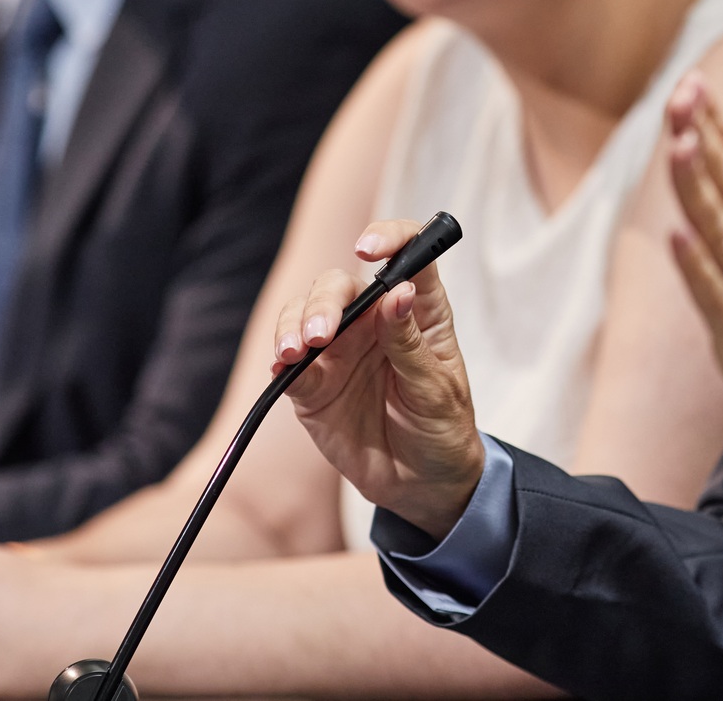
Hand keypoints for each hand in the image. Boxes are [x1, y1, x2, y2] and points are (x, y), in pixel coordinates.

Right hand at [278, 220, 484, 539]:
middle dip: (324, 301)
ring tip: (295, 351)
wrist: (422, 485)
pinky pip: (290, 366)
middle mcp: (374, 322)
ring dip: (295, 325)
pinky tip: (282, 368)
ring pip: (305, 315)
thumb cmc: (442, 428)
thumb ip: (410, 343)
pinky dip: (281, 362)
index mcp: (417, 311)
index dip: (390, 237)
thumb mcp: (437, 389)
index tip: (368, 247)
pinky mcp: (314, 385)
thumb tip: (397, 292)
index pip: (407, 254)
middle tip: (321, 334)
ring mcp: (340, 351)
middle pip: (340, 284)